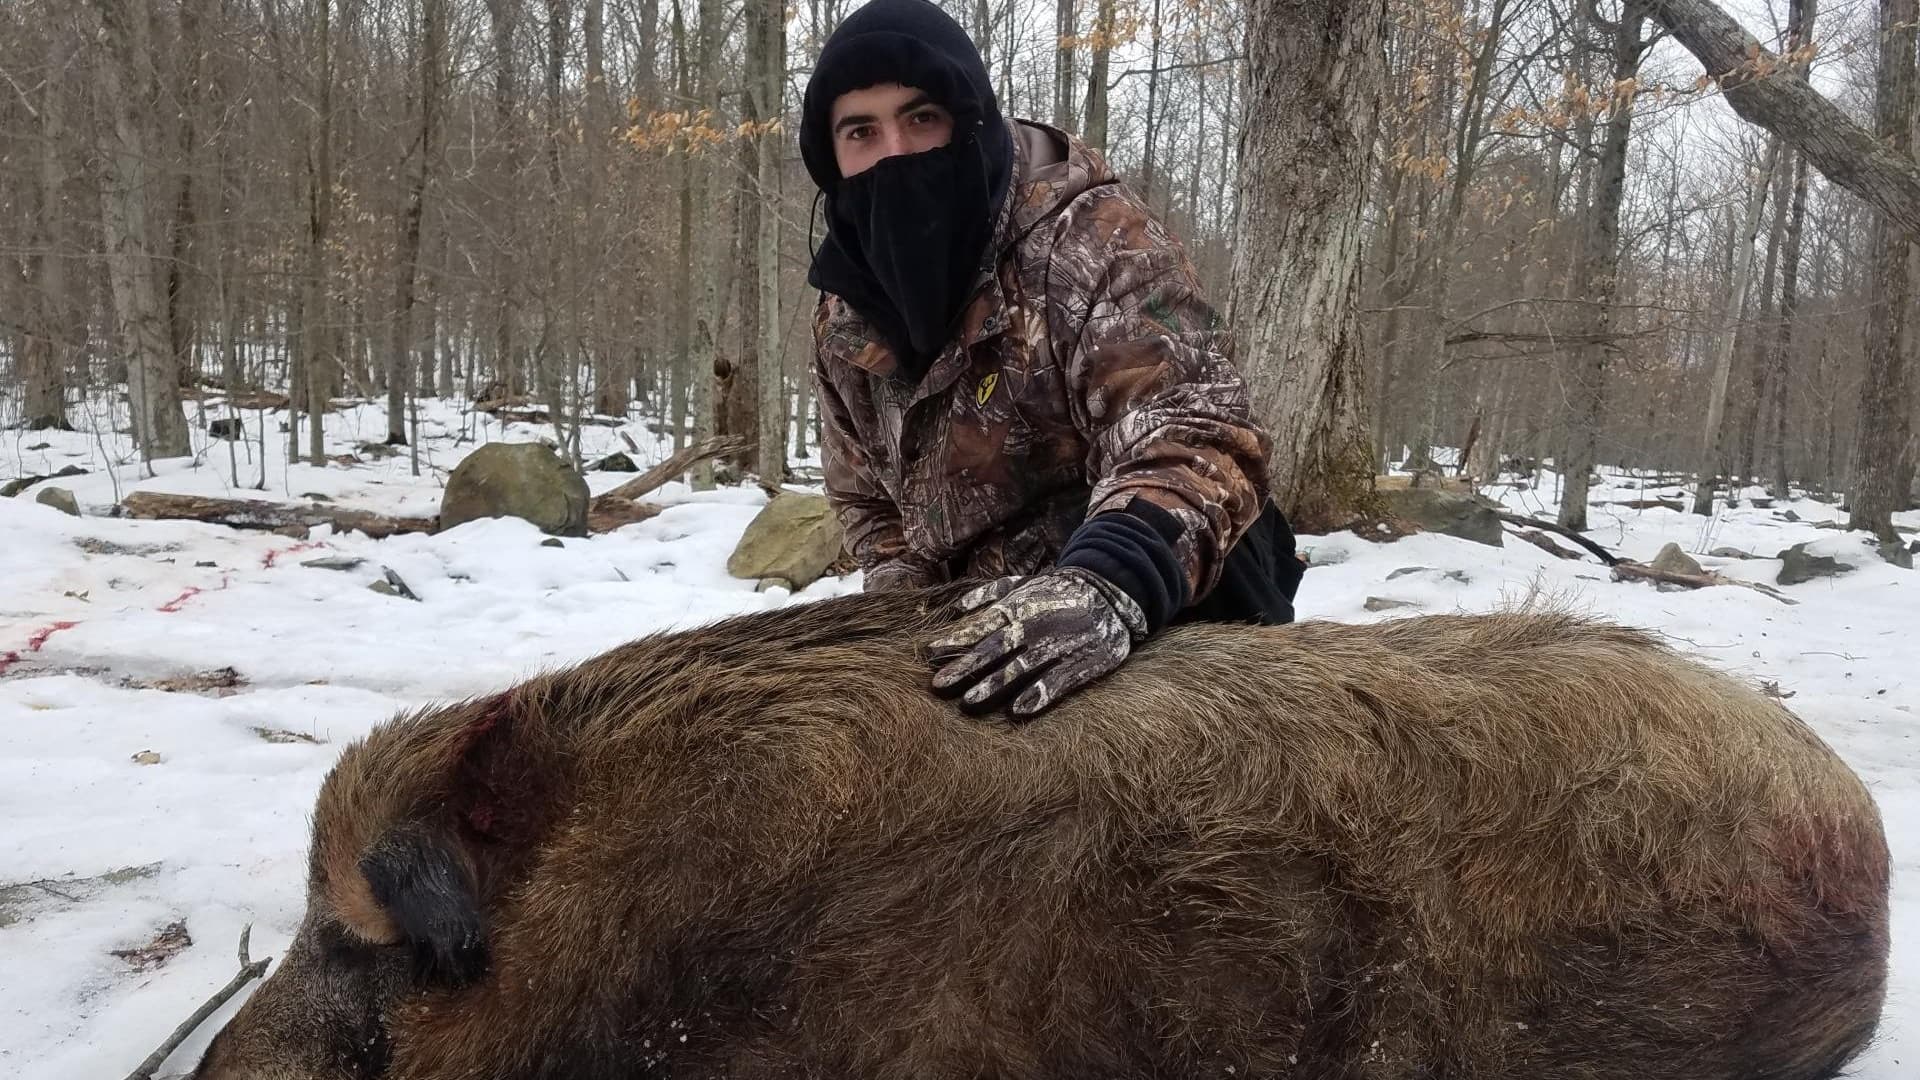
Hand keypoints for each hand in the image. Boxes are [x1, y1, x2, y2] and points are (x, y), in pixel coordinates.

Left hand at [927, 567, 1148, 716]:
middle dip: (965, 669)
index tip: (928, 654)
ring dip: (994, 686)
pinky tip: (1019, 710)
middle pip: (993, 651)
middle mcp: (1032, 627)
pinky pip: (1056, 682)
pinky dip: (1038, 695)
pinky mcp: (1079, 663)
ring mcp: (1056, 646)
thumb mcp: (1023, 583)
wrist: (1109, 593)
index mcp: (1016, 608)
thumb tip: (957, 607)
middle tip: (939, 686)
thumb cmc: (1057, 591)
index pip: (979, 628)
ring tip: (969, 702)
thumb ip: (989, 594)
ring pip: (1020, 669)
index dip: (954, 642)